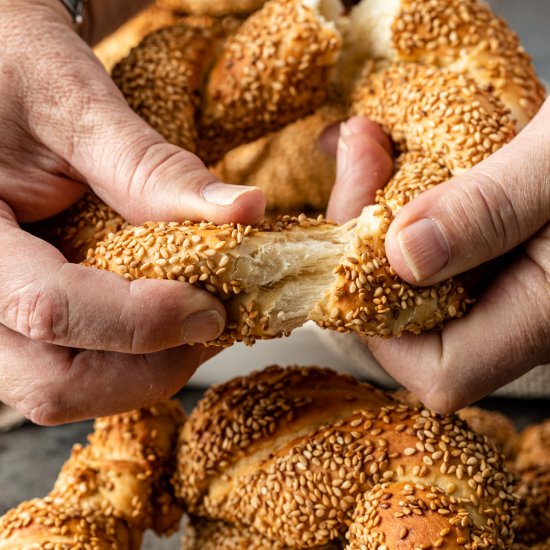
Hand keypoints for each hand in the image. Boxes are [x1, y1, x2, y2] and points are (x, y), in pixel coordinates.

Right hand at [0, 0, 265, 423]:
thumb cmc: (8, 71)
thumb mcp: (72, 105)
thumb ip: (151, 168)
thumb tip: (243, 211)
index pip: (50, 310)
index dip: (142, 322)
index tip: (213, 306)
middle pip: (53, 383)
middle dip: (149, 366)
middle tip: (211, 321)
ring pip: (65, 386)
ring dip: (144, 367)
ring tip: (193, 315)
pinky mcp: (16, 317)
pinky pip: (73, 363)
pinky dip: (130, 356)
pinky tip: (164, 314)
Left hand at [327, 102, 549, 412]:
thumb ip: (493, 208)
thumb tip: (404, 256)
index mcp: (544, 311)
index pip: (439, 372)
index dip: (381, 326)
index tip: (356, 239)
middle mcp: (517, 308)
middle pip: (406, 315)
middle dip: (360, 241)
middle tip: (358, 154)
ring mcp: (505, 277)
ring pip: (410, 270)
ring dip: (371, 208)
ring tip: (364, 139)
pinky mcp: (495, 243)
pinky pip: (429, 235)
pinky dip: (398, 194)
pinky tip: (384, 144)